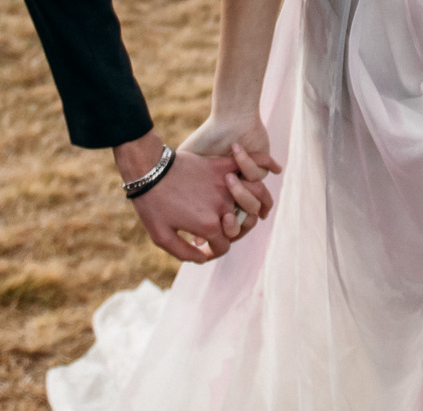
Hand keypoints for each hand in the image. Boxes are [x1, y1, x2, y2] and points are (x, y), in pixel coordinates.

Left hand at [123, 131, 279, 262]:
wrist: (148, 169)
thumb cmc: (151, 204)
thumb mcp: (161, 237)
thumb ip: (184, 252)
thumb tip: (203, 259)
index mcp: (209, 226)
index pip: (224, 245)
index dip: (214, 250)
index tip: (204, 249)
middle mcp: (222, 207)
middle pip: (243, 224)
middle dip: (236, 230)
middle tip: (223, 229)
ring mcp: (224, 185)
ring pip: (256, 196)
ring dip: (259, 202)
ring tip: (259, 205)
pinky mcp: (221, 166)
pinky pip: (249, 165)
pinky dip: (264, 164)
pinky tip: (275, 168)